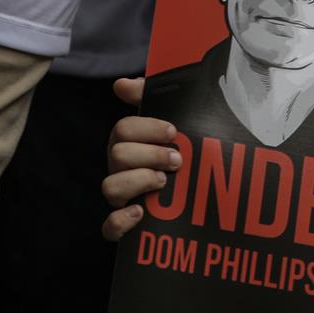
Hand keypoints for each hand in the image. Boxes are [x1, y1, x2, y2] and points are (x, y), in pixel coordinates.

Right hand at [102, 76, 181, 242]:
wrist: (204, 198)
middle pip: (117, 154)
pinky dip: (121, 220)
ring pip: (110, 187)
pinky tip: (141, 213)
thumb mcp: (172, 122)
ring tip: (164, 183)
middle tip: (177, 160)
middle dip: (149, 155)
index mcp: (129, 143)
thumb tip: (121, 84)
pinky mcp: (124, 227)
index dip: (147, 129)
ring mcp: (121, 198)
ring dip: (138, 182)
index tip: (173, 132)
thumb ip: (149, 97)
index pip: (123, 129)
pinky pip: (109, 228)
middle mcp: (120, 168)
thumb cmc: (181, 153)